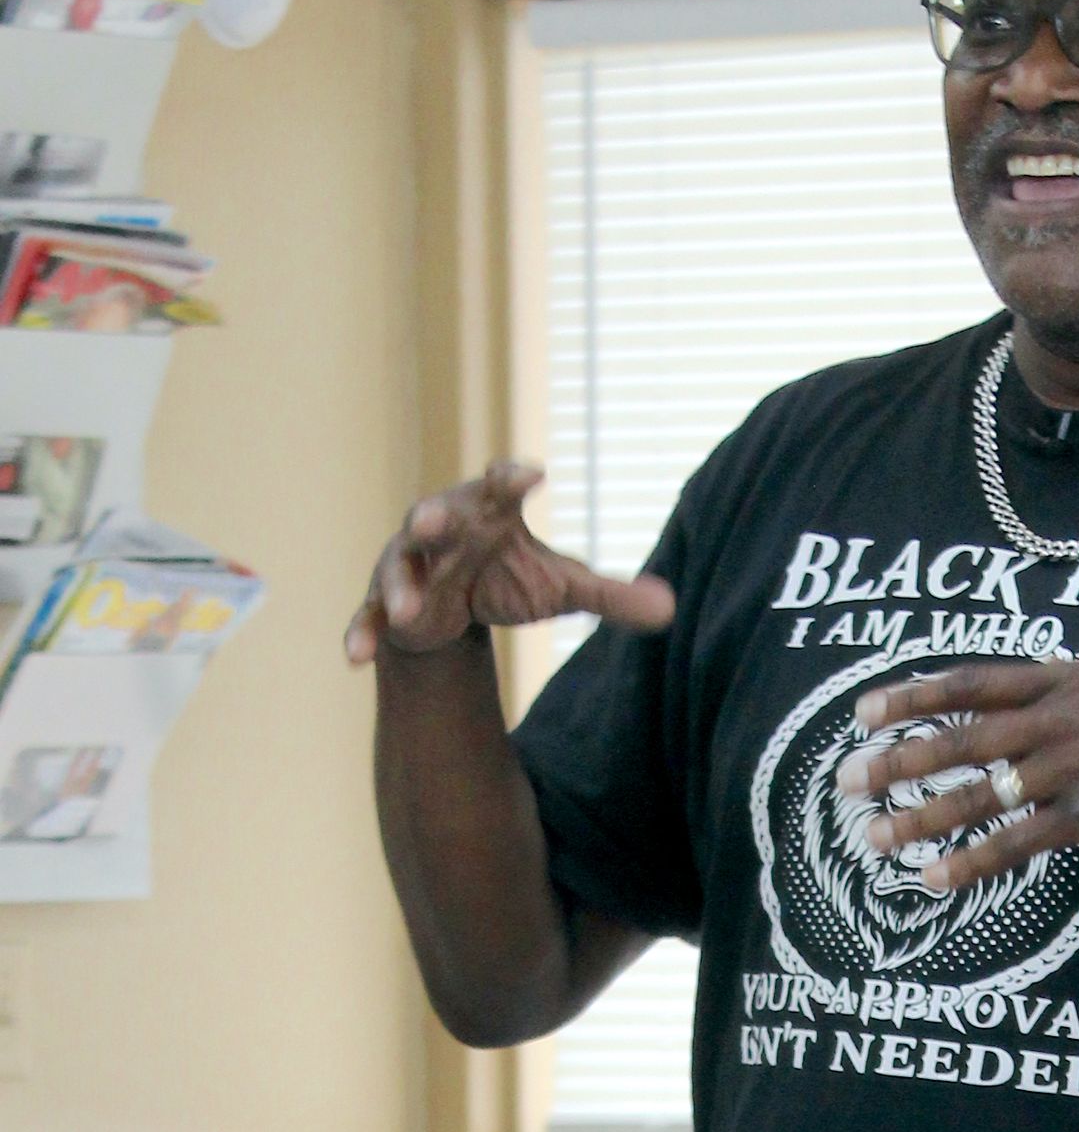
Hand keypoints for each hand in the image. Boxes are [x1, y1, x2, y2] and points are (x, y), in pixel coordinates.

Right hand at [344, 459, 675, 666]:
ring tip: (409, 612)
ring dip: (399, 587)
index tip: (530, 474)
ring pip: (397, 569)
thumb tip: (673, 609)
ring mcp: (407, 567)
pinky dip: (361, 633)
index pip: (500, 487)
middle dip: (431, 518)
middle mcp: (441, 529)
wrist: (450, 608)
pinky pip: (368, 618)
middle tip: (433, 519)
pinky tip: (352, 657)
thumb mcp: (559, 588)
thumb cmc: (505, 579)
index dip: (510, 478)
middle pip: (434, 517)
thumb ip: (610, 596)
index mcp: (487, 512)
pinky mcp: (383, 606)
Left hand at [832, 656, 1078, 891]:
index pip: (973, 680)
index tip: (865, 711)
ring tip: (874, 836)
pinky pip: (1018, 843)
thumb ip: (1067, 696)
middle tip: (847, 779)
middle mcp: (1065, 716)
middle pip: (962, 735)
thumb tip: (1018, 705)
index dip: (914, 696)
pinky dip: (972, 862)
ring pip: (981, 792)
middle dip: (899, 759)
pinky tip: (935, 879)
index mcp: (1069, 676)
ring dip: (920, 816)